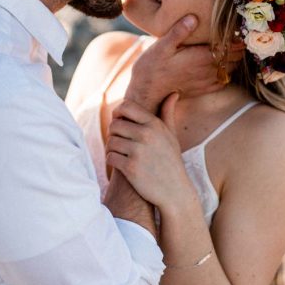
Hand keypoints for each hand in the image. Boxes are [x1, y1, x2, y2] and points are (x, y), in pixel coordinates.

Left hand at [105, 95, 197, 216]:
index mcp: (154, 124)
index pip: (125, 107)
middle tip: (119, 142)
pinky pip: (110, 157)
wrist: (175, 191)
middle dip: (114, 134)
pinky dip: (112, 161)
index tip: (120, 123)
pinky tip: (120, 165)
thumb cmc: (171, 161)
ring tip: (120, 154)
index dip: (118, 114)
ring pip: (110, 141)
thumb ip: (168, 114)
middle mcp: (146, 135)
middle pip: (114, 125)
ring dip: (112, 148)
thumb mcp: (172, 136)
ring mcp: (138, 151)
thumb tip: (173, 93)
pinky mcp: (130, 167)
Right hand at [126, 16, 244, 109]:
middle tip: (237, 37)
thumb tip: (193, 17)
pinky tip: (222, 66)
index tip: (238, 30)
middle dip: (238, 48)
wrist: (147, 90)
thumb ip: (179, 31)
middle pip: (234, 58)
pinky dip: (227, 73)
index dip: (238, 39)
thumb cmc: (153, 65)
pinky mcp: (202, 89)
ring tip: (231, 49)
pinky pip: (222, 82)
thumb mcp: (162, 45)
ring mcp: (206, 82)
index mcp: (201, 57)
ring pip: (231, 70)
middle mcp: (207, 71)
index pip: (230, 48)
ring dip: (233, 60)